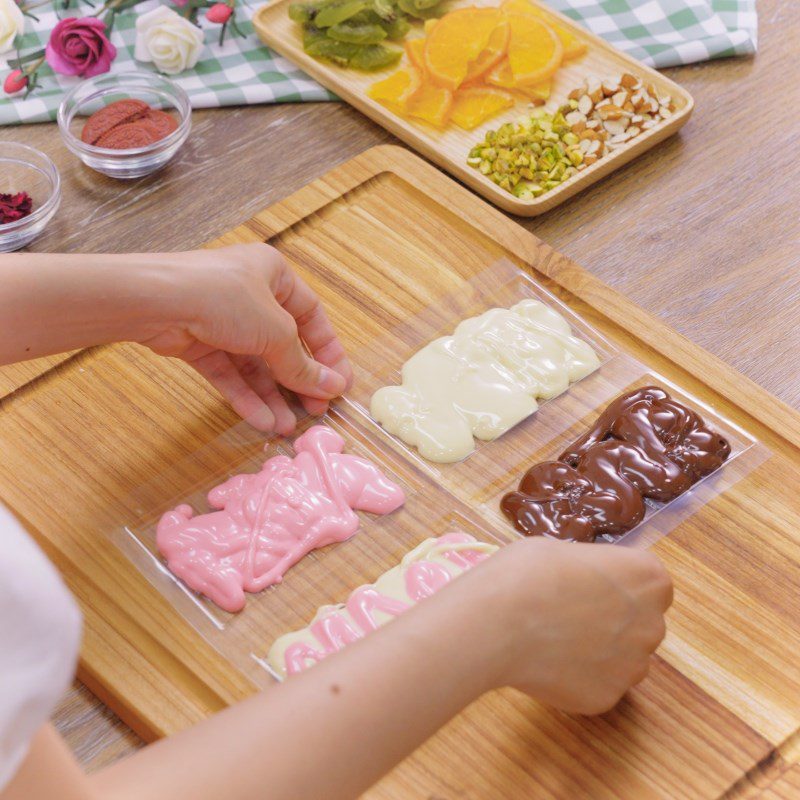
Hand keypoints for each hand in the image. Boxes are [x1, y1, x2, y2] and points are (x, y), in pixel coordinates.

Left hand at [140, 243, 352, 434]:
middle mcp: (251, 295)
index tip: (341, 384)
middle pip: (284, 344)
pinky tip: (261, 421)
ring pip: (256, 364)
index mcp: (274, 275)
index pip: (312, 317)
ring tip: (287, 426)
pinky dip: (245, 396)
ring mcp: (223, 320)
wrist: (155, 301)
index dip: (329, 352)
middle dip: (299, 381)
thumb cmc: (224, 298)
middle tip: (316, 411)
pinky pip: (230, 372)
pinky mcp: (200, 342)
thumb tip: (334, 388)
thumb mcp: (275, 331)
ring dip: (272, 395)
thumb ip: (303, 364)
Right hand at [465, 539, 671, 713]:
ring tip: (553, 640)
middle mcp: (652, 624)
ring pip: (621, 659)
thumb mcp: (565, 551)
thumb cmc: (528, 572)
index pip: (649, 583)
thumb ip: (591, 573)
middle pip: (640, 623)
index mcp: (648, 578)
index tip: (589, 584)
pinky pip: (596, 685)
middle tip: (568, 613)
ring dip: (598, 652)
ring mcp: (632, 667)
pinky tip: (547, 663)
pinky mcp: (607, 698)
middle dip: (612, 620)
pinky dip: (577, 678)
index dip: (617, 584)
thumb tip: (585, 586)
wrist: (499, 621)